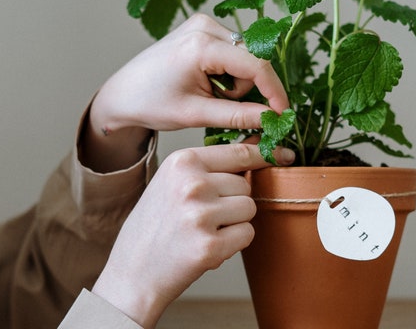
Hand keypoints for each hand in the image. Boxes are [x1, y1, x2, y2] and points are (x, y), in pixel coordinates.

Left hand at [81, 14, 288, 170]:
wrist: (123, 93)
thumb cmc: (152, 103)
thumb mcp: (196, 114)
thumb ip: (238, 116)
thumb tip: (273, 118)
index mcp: (200, 45)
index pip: (255, 65)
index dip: (274, 91)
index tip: (283, 114)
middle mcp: (204, 26)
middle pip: (252, 59)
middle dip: (246, 88)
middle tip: (221, 106)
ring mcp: (203, 23)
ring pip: (245, 55)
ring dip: (236, 81)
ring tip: (209, 94)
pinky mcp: (202, 26)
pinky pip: (234, 50)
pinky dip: (228, 71)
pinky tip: (207, 80)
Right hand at [91, 142, 292, 327]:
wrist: (133, 271)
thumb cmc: (156, 222)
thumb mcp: (174, 180)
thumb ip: (212, 164)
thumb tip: (258, 145)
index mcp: (182, 161)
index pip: (238, 152)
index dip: (262, 156)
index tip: (283, 155)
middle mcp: (192, 184)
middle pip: (245, 184)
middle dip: (234, 200)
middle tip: (205, 214)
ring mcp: (201, 215)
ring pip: (249, 208)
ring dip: (235, 221)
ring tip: (204, 229)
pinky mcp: (210, 246)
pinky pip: (247, 234)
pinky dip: (235, 242)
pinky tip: (207, 245)